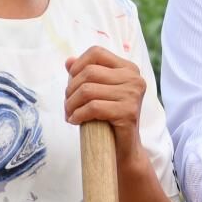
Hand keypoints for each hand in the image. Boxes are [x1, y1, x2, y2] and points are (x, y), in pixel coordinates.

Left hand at [65, 47, 147, 166]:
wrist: (124, 148)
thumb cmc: (109, 119)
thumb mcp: (98, 93)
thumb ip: (86, 75)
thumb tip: (68, 61)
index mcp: (129, 69)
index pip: (96, 53)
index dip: (77, 65)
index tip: (71, 83)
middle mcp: (134, 78)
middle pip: (88, 72)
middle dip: (70, 90)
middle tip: (67, 105)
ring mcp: (133, 95)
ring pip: (87, 90)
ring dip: (71, 104)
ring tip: (70, 114)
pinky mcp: (128, 112)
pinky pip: (93, 107)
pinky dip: (78, 115)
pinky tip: (75, 121)